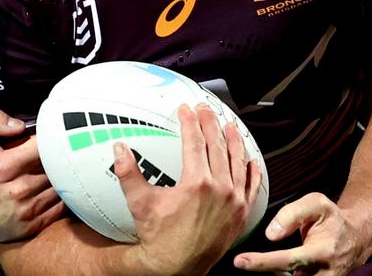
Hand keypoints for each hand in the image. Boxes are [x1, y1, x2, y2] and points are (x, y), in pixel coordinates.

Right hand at [0, 108, 64, 241]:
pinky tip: (56, 186)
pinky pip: (59, 208)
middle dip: (58, 157)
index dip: (52, 139)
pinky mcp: (29, 227)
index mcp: (4, 167)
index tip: (53, 135)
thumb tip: (21, 125)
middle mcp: (16, 191)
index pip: (44, 148)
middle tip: (57, 150)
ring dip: (62, 176)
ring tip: (57, 167)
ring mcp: (24, 211)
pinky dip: (62, 196)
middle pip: (55, 168)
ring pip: (60, 188)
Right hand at [116, 104, 262, 275]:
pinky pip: (251, 186)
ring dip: (233, 140)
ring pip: (238, 161)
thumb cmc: (160, 237)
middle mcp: (220, 189)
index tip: (186, 110)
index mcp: (197, 183)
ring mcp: (234, 201)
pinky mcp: (241, 213)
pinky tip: (251, 160)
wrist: (177, 266)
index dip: (190, 122)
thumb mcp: (141, 204)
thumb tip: (119, 149)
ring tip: (229, 126)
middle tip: (205, 111)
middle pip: (218, 146)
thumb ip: (129, 174)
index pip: (195, 142)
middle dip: (211, 124)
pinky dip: (252, 171)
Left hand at [233, 193, 371, 275]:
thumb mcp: (317, 204)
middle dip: (265, 271)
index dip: (262, 262)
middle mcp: (323, 273)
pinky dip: (280, 273)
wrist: (356, 238)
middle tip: (243, 263)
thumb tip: (270, 234)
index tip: (240, 261)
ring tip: (258, 262)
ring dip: (273, 272)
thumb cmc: (333, 220)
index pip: (289, 260)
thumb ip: (292, 214)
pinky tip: (270, 265)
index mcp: (323, 251)